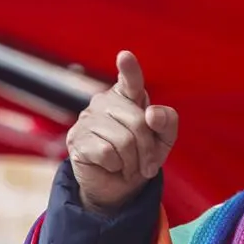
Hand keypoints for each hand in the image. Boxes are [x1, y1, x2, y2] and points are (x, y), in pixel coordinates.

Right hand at [66, 50, 178, 213]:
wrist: (118, 187)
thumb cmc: (142, 156)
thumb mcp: (164, 140)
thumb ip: (167, 122)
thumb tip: (150, 114)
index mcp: (128, 96)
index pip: (130, 80)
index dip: (129, 70)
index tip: (125, 56)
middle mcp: (105, 101)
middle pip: (139, 123)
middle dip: (149, 150)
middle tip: (148, 165)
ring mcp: (87, 118)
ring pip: (124, 141)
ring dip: (133, 162)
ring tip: (128, 166)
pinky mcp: (76, 139)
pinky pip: (107, 153)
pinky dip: (116, 166)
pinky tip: (111, 166)